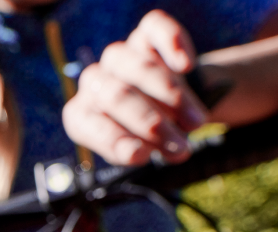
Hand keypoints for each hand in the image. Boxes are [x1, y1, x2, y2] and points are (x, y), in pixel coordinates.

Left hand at [62, 10, 208, 165]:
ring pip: (140, 68)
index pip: (85, 123)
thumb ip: (133, 154)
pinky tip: (186, 64)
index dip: (112, 140)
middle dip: (151, 123)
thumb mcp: (137, 151)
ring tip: (196, 123)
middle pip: (116, 96)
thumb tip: (138, 153)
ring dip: (172, 96)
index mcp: (81, 115)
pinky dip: (172, 42)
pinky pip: (154, 28)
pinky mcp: (144, 35)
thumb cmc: (147, 137)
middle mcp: (95, 82)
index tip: (142, 155)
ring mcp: (118, 57)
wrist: (171, 110)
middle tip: (179, 146)